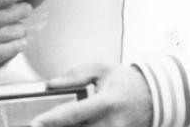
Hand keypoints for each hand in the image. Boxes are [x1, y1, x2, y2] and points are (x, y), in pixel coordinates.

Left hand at [31, 63, 151, 126]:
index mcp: (107, 102)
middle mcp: (112, 123)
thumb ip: (75, 75)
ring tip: (49, 126)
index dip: (53, 119)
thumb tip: (51, 83)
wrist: (155, 96)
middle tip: (35, 126)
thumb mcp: (101, 69)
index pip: (75, 113)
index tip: (35, 122)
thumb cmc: (125, 81)